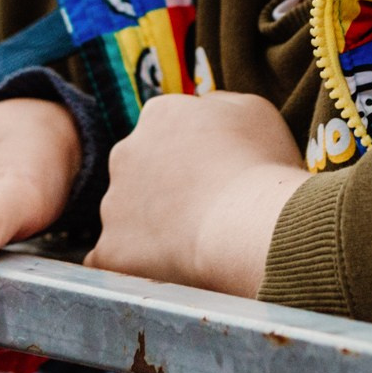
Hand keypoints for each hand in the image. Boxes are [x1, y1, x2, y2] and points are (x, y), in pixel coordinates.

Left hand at [87, 91, 305, 297]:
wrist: (250, 226)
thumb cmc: (260, 167)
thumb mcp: (252, 110)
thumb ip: (217, 104)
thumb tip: (203, 109)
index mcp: (159, 115)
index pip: (167, 130)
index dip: (193, 154)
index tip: (216, 174)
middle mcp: (124, 153)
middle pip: (141, 171)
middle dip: (165, 188)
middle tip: (206, 210)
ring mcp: (113, 204)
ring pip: (127, 215)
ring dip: (152, 227)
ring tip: (196, 242)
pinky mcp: (111, 250)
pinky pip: (116, 259)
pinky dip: (138, 265)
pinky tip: (171, 268)